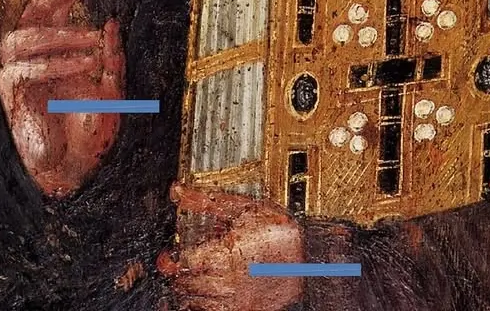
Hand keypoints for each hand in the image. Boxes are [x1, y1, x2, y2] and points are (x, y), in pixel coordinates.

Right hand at [0, 0, 123, 196]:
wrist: (75, 173)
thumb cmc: (91, 131)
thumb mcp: (114, 90)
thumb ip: (113, 58)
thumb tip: (112, 21)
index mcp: (56, 42)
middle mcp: (34, 50)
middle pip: (39, 1)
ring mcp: (18, 71)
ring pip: (22, 34)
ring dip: (60, 32)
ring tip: (93, 38)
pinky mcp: (10, 96)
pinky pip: (23, 70)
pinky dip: (55, 64)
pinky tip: (84, 64)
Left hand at [159, 184, 303, 310]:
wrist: (314, 253)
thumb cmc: (280, 229)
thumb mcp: (244, 207)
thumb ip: (206, 201)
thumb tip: (178, 191)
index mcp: (226, 252)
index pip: (184, 263)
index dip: (175, 258)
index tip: (174, 254)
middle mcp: (230, 279)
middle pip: (188, 283)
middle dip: (181, 274)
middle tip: (183, 265)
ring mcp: (240, 298)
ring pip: (199, 301)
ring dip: (191, 291)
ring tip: (195, 279)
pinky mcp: (248, 309)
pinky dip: (206, 306)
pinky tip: (209, 297)